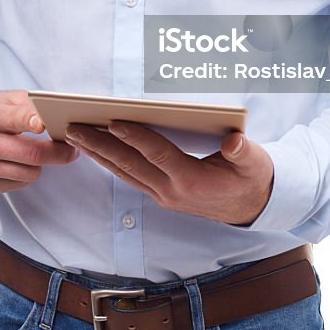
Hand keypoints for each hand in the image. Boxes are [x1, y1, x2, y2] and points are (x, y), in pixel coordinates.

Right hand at [0, 90, 78, 193]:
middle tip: (72, 149)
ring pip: (30, 173)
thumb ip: (30, 105)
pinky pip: (20, 183)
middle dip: (59, 153)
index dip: (34, 122)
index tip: (48, 124)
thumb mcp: (3, 99)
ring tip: (41, 151)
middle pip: (32, 155)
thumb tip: (59, 115)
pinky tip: (20, 161)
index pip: (16, 119)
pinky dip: (26, 173)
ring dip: (41, 164)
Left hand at [65, 122, 273, 225]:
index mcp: (193, 181)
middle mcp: (172, 191)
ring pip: (124, 173)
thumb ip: (243, 152)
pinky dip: (110, 161)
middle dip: (101, 146)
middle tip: (75, 127)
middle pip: (130, 165)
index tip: (114, 122)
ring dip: (98, 154)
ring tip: (75, 135)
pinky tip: (95, 148)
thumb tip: (234, 140)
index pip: (159, 155)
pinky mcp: (160, 194)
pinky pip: (129, 176)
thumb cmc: (251, 177)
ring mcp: (163, 195)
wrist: (251, 207)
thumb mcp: (254, 163)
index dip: (137, 138)